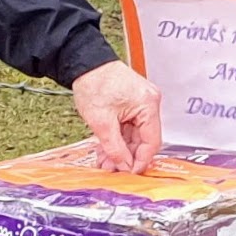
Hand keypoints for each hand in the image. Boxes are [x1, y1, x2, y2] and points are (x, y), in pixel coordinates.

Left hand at [70, 59, 162, 173]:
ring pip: (134, 135)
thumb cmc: (93, 82)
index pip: (152, 141)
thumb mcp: (101, 122)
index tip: (129, 173)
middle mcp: (149, 103)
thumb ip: (114, 147)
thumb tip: (124, 165)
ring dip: (119, 149)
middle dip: (126, 156)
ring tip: (104, 161)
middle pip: (143, 139)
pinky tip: (105, 149)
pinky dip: (117, 138)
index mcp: (148, 105)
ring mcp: (141, 103)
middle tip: (111, 168)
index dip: (140, 160)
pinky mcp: (132, 103)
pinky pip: (128, 126)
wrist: (83, 63)